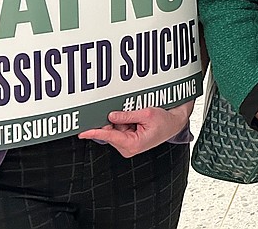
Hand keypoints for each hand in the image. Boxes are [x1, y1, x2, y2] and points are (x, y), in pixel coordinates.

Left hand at [78, 100, 192, 157]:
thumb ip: (127, 115)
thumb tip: (111, 116)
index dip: (96, 132)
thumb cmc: (165, 122)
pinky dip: (123, 122)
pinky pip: (119, 129)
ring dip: (120, 120)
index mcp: (133, 144)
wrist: (174, 123)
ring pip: (114, 129)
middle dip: (113, 121)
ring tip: (136, 114)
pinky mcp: (128, 140)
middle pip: (110, 132)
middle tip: (124, 110)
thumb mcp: (147, 114)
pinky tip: (134, 117)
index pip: (110, 136)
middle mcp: (128, 148)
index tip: (83, 132)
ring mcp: (127, 145)